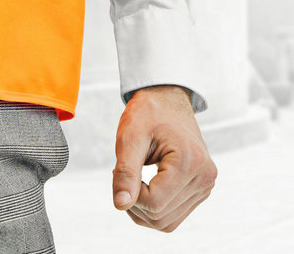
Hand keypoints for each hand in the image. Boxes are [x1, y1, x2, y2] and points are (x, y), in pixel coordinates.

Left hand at [112, 84, 216, 231]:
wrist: (167, 98)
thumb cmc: (148, 113)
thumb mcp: (130, 136)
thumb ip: (125, 172)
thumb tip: (120, 204)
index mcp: (191, 162)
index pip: (154, 202)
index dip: (130, 194)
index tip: (117, 171)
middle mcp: (205, 178)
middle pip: (161, 217)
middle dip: (134, 203)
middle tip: (121, 175)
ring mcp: (206, 185)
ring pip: (168, 222)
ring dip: (143, 209)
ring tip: (132, 181)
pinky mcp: (201, 189)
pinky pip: (174, 215)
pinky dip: (154, 208)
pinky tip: (144, 186)